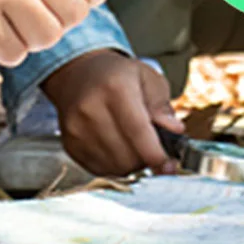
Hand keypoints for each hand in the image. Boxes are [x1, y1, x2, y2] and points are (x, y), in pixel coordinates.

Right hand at [41, 50, 184, 176]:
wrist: (77, 74)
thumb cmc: (116, 75)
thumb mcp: (147, 78)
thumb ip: (163, 106)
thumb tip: (174, 130)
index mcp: (115, 87)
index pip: (138, 130)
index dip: (156, 154)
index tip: (168, 165)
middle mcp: (91, 108)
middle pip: (127, 155)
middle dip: (146, 159)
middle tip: (151, 148)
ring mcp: (76, 128)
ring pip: (114, 167)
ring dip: (130, 164)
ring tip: (133, 145)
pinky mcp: (70, 143)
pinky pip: (99, 170)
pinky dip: (113, 165)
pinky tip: (116, 147)